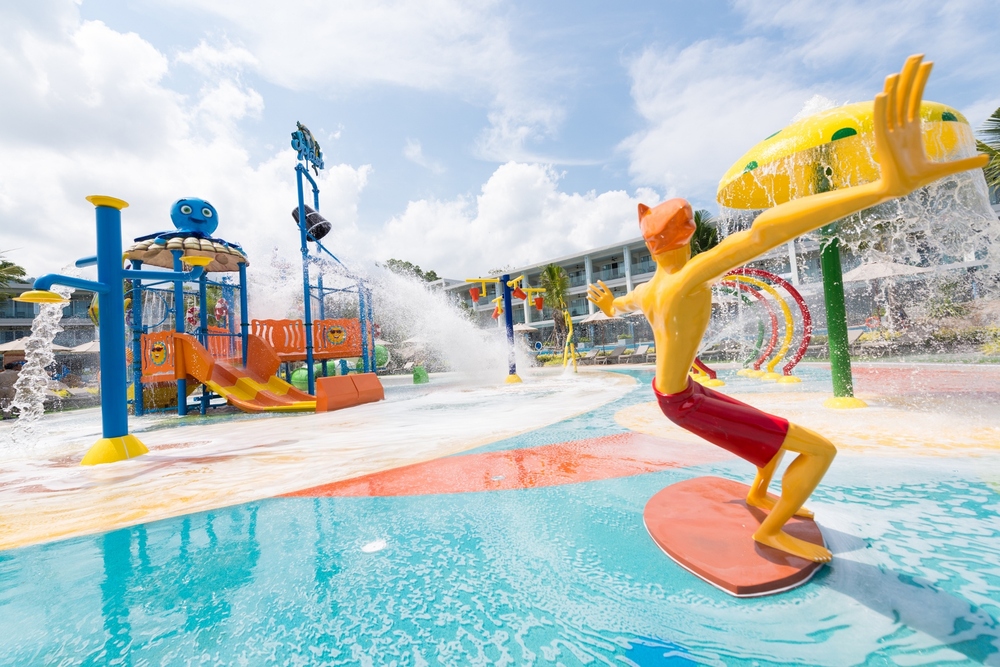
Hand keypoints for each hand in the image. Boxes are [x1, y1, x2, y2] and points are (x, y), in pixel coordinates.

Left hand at [586, 280, 614, 316]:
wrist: (613, 312)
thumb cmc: (614, 306)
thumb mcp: (612, 299)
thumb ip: (607, 296)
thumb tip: (603, 293)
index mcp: (609, 294)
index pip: (604, 286)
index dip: (601, 283)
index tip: (598, 281)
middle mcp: (604, 296)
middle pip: (597, 290)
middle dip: (593, 287)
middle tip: (589, 284)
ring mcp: (601, 300)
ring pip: (594, 295)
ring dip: (590, 292)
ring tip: (587, 290)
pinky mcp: (598, 304)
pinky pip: (593, 300)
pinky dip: (590, 298)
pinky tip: (587, 297)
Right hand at [874, 54, 987, 197]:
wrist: (901, 190)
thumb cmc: (918, 178)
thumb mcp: (945, 168)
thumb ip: (964, 162)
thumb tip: (987, 159)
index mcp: (911, 129)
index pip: (915, 98)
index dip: (921, 80)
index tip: (929, 62)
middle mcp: (899, 126)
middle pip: (904, 95)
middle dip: (910, 75)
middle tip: (917, 54)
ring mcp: (890, 132)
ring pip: (892, 105)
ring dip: (894, 88)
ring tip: (898, 72)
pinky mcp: (882, 141)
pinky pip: (881, 120)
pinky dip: (881, 107)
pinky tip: (883, 93)